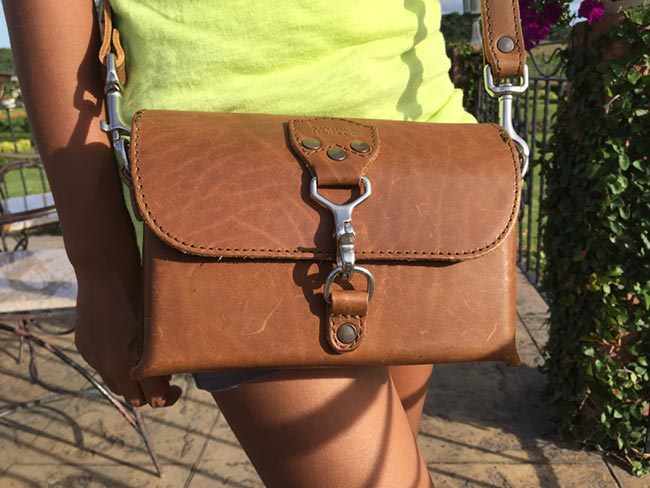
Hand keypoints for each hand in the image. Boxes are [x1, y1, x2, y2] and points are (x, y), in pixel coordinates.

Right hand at [74, 272, 182, 407]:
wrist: (105, 272)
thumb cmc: (142, 292)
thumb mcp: (161, 324)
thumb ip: (164, 354)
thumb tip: (174, 371)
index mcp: (137, 363)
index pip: (155, 399)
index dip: (169, 397)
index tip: (177, 387)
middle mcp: (113, 366)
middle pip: (134, 398)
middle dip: (151, 393)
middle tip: (165, 381)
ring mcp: (95, 358)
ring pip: (116, 385)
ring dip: (131, 382)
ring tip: (145, 366)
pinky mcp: (84, 347)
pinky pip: (101, 366)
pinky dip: (115, 364)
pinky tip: (125, 346)